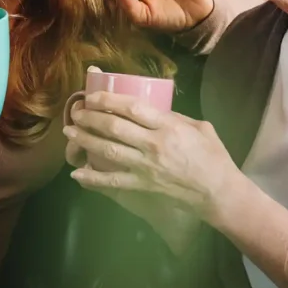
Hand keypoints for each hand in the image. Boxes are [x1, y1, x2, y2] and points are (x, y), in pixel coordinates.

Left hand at [63, 90, 239, 223]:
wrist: (218, 191)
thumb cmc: (213, 157)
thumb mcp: (200, 127)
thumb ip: (174, 117)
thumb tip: (152, 111)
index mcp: (169, 127)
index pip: (133, 108)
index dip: (109, 100)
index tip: (93, 96)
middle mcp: (153, 145)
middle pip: (114, 127)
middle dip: (91, 118)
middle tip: (76, 112)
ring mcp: (146, 167)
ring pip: (108, 151)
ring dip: (86, 140)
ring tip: (70, 131)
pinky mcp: (142, 185)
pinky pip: (113, 181)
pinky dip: (93, 179)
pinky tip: (77, 173)